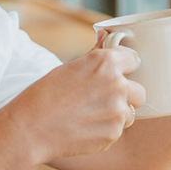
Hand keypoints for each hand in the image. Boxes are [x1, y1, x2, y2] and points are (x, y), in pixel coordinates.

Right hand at [1, 38, 144, 163]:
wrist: (31, 128)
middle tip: (102, 98)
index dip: (125, 67)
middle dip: (125, 94)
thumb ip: (95, 55)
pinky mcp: (114, 133)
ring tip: (91, 113)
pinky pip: (119, 129)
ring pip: (130, 111)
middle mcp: (117, 85)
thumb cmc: (45, 94)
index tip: (117, 72)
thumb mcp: (70, 66)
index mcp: (106, 63)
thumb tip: (106, 36)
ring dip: (118, 112)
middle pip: (139, 90)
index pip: (134, 59)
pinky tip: (86, 126)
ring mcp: (118, 111)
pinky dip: (107, 128)